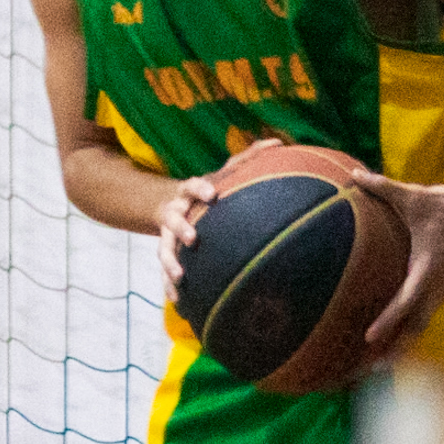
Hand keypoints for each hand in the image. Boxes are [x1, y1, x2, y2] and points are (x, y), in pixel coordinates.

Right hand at [154, 138, 279, 290]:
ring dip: (170, 262)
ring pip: (164, 248)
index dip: (199, 188)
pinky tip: (178, 301)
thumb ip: (249, 158)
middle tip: (192, 238)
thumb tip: (279, 142)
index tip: (211, 194)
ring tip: (180, 277)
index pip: (192, 185)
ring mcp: (168, 235)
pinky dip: (169, 286)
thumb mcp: (224, 172)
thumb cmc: (209, 189)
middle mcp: (175, 211)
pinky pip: (165, 272)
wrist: (171, 204)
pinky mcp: (168, 253)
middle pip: (172, 218)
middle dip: (180, 227)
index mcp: (190, 191)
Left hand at [347, 163, 443, 351]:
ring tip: (379, 365)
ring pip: (421, 323)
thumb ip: (382, 187)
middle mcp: (436, 284)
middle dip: (395, 349)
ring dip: (402, 344)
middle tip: (371, 369)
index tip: (369, 338)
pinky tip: (396, 339)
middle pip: (415, 326)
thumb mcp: (414, 197)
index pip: (405, 301)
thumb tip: (353, 175)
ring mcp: (440, 286)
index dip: (387, 320)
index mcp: (429, 269)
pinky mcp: (441, 284)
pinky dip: (410, 329)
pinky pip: (424, 314)